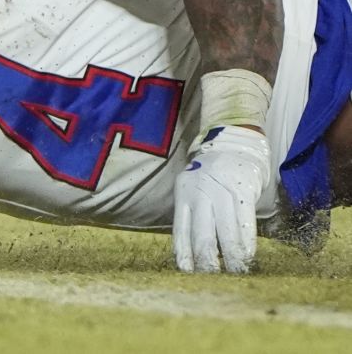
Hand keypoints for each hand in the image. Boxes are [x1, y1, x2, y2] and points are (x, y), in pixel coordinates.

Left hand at [173, 126, 269, 272]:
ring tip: (236, 273)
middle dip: (208, 262)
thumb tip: (193, 252)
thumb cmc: (210, 177)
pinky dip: (246, 243)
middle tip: (213, 280)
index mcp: (183, 196)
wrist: (233, 147)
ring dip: (232, 258)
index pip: (180, 231)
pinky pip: (245, 223)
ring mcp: (222, 193)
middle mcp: (200, 195)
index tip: (187, 273)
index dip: (184, 255)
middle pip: (202, 236)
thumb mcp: (192, 190)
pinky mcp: (243, 191)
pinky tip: (247, 256)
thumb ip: (192, 215)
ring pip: (226, 234)